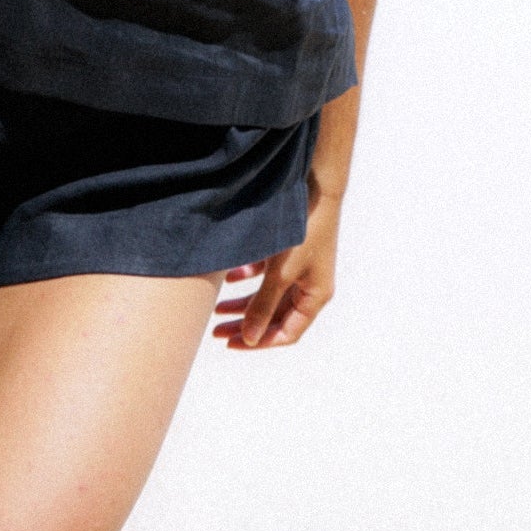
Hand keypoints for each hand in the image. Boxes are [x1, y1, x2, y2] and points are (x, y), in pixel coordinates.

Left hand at [211, 176, 340, 348]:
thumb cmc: (304, 232)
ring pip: (266, 295)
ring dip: (242, 303)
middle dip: (245, 325)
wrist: (315, 186)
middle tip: (216, 333)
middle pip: (274, 316)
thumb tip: (249, 339)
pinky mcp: (288, 250)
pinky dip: (246, 276)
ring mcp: (298, 268)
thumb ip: (263, 306)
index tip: (231, 343)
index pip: (287, 333)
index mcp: (314, 297)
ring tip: (214, 310)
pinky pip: (264, 273)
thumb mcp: (281, 274)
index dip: (260, 342)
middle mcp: (308, 286)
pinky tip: (227, 277)